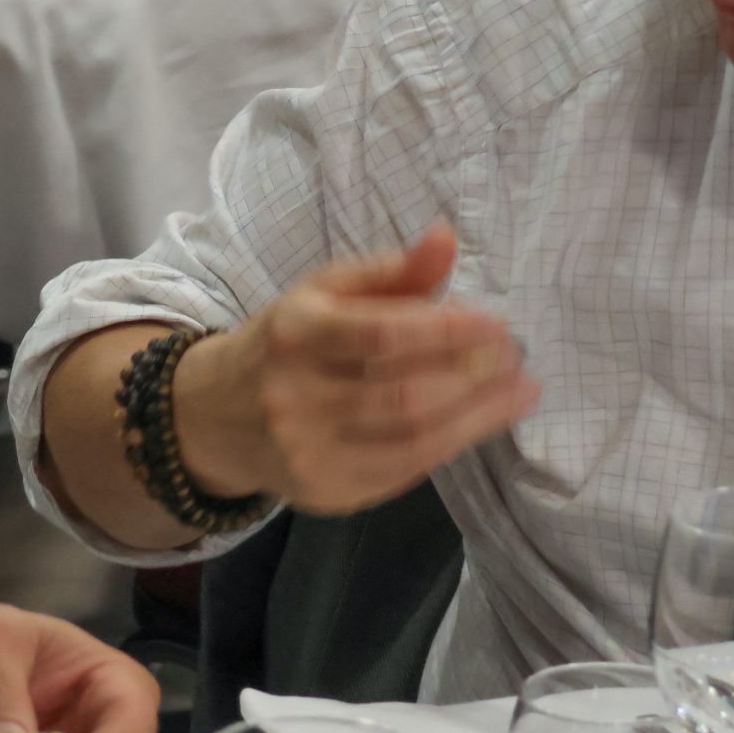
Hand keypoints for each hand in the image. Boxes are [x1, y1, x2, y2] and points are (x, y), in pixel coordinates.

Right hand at [172, 224, 538, 514]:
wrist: (214, 416)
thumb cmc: (287, 343)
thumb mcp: (324, 292)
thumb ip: (391, 271)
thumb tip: (446, 239)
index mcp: (294, 332)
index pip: (381, 334)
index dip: (446, 331)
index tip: (497, 324)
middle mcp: (295, 396)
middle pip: (404, 394)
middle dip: (472, 377)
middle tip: (515, 358)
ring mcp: (308, 452)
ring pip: (411, 440)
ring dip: (477, 416)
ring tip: (518, 392)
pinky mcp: (325, 493)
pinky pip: (402, 473)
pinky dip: (449, 446)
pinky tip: (478, 423)